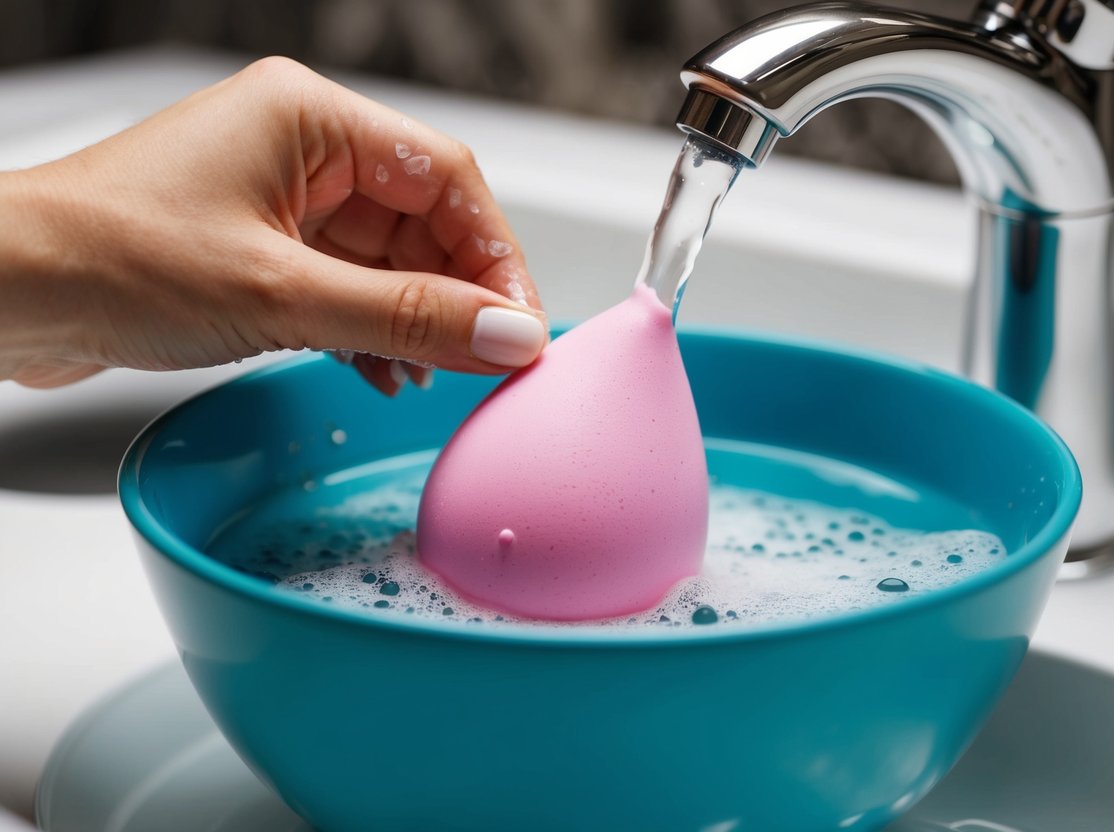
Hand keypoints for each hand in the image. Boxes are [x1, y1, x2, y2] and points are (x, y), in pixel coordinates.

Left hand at [0, 57, 547, 394]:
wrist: (0, 293)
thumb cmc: (107, 258)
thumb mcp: (281, 296)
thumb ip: (406, 318)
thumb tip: (506, 334)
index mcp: (310, 119)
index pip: (446, 177)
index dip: (496, 254)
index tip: (521, 324)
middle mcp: (300, 149)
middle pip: (423, 220)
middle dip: (456, 296)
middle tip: (486, 360)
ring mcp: (278, 200)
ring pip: (387, 259)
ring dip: (415, 320)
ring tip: (430, 376)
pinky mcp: (258, 249)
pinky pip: (345, 285)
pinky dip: (370, 330)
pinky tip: (381, 372)